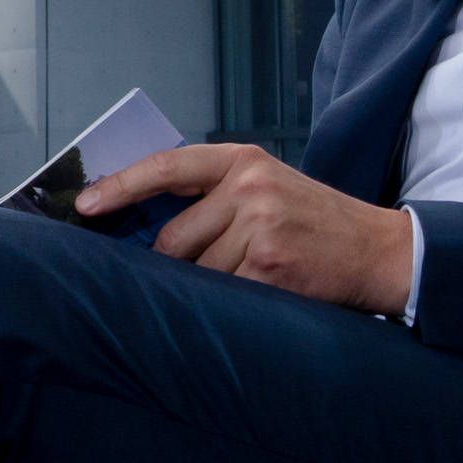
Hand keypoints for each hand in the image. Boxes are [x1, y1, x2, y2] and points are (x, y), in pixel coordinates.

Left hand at [82, 141, 418, 316]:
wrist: (378, 251)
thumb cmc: (312, 222)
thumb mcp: (266, 188)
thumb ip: (212, 196)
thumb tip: (141, 226)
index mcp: (242, 161)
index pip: (165, 168)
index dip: (119, 187)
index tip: (84, 206)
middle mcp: (248, 187)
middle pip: (172, 238)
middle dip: (179, 263)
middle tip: (216, 267)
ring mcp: (259, 227)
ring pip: (195, 272)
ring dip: (211, 285)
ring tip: (253, 274)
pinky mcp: (268, 266)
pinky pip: (221, 293)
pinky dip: (232, 301)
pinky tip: (262, 290)